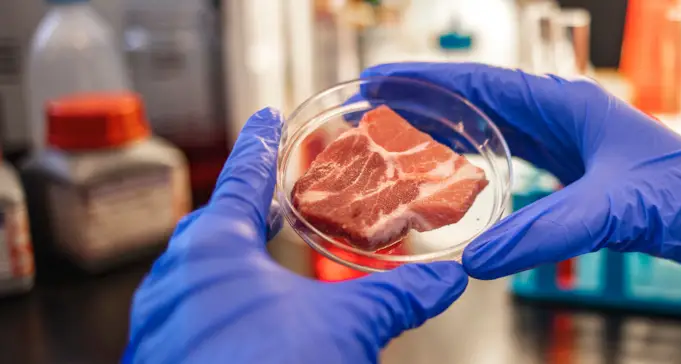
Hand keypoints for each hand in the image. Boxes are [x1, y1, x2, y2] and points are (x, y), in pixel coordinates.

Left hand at [123, 108, 468, 363]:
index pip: (240, 179)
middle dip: (246, 208)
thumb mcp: (347, 327)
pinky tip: (254, 323)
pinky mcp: (164, 359)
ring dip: (235, 263)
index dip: (260, 145)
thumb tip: (446, 280)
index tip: (266, 119)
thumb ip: (397, 296)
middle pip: (213, 226)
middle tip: (271, 195)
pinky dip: (225, 306)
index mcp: (211, 251)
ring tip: (267, 263)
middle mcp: (174, 281)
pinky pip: (194, 316)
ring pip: (199, 276)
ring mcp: (162, 326)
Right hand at [362, 63, 680, 304]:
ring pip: (500, 129)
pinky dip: (485, 162)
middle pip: (484, 100)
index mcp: (571, 105)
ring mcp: (578, 143)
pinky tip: (468, 176)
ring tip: (406, 136)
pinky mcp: (586, 173)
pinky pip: (521, 159)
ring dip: (453, 130)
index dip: (428, 82)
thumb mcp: (617, 210)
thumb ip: (547, 232)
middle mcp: (570, 115)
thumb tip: (478, 261)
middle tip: (376, 108)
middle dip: (429, 102)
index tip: (380, 79)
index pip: (484, 83)